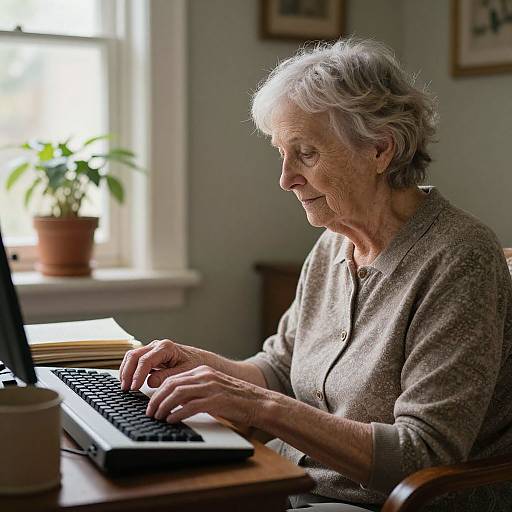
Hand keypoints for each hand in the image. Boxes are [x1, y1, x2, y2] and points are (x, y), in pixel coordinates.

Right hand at [119, 339, 199, 390]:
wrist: (200, 360)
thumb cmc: (194, 364)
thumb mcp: (184, 372)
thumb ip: (167, 376)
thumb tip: (150, 382)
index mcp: (166, 347)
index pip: (145, 360)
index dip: (138, 375)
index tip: (134, 388)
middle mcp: (157, 345)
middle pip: (134, 355)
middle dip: (128, 372)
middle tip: (126, 389)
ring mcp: (152, 348)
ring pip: (131, 356)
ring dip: (126, 371)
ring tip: (125, 387)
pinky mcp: (149, 355)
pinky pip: (134, 360)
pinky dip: (129, 370)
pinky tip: (128, 381)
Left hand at [145, 364, 275, 426]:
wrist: (258, 402)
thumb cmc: (236, 399)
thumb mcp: (213, 389)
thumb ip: (195, 392)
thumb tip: (174, 402)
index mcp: (203, 371)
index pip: (174, 378)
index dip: (159, 391)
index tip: (151, 403)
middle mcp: (205, 376)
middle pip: (172, 384)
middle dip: (156, 399)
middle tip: (149, 412)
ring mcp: (211, 387)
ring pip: (178, 394)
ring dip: (163, 406)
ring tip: (157, 417)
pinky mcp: (216, 400)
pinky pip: (190, 406)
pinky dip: (177, 414)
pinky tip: (171, 420)